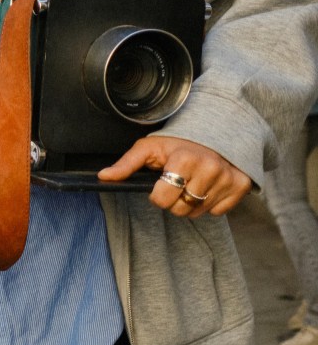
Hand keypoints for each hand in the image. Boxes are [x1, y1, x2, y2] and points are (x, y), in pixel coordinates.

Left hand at [99, 134, 251, 217]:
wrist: (216, 132)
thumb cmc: (177, 142)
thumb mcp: (149, 148)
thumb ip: (126, 164)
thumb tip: (103, 177)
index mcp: (185, 159)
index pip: (162, 199)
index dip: (157, 195)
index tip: (161, 182)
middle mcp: (210, 169)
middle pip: (180, 209)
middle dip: (173, 200)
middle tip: (177, 182)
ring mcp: (228, 178)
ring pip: (198, 212)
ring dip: (190, 203)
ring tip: (191, 182)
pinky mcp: (241, 186)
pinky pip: (218, 211)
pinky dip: (210, 203)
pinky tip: (207, 185)